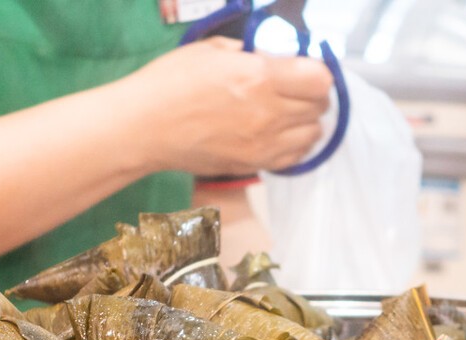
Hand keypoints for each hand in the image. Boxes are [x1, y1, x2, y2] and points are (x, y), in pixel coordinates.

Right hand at [124, 37, 332, 175]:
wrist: (144, 127)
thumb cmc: (171, 82)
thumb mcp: (212, 49)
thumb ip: (251, 52)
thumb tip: (275, 57)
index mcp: (259, 78)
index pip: (320, 79)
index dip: (317, 72)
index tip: (303, 69)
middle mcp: (268, 114)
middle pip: (320, 107)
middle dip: (313, 95)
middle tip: (295, 89)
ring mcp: (262, 144)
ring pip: (313, 135)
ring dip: (307, 121)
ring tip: (288, 113)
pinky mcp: (253, 165)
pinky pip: (295, 158)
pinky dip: (295, 145)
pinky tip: (281, 134)